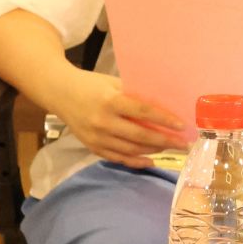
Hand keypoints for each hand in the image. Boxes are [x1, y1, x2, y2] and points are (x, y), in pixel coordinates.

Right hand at [47, 68, 184, 168]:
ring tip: (170, 148)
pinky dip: (135, 161)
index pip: (143, 112)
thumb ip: (134, 95)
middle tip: (183, 144)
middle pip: (140, 136)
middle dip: (165, 141)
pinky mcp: (92, 146)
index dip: (164, 120)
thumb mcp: (113, 82)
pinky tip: (151, 160)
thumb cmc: (91, 84)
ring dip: (153, 151)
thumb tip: (164, 106)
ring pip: (131, 150)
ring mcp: (96, 137)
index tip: (182, 126)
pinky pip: (117, 158)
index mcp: (110, 101)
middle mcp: (103, 122)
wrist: (59, 92)